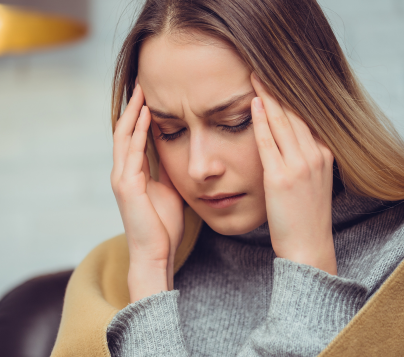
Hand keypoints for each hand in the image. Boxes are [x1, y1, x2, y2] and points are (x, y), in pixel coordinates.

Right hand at [110, 83, 184, 301]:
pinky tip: (147, 114)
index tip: (150, 96)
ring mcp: (122, 178)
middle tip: (142, 84)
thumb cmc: (163, 225)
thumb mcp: (169, 191)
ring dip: (133, 113)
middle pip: (124, 131)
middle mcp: (123, 172)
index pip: (133, 138)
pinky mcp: (126, 185)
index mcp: (133, 174)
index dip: (139, 116)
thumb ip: (167, 171)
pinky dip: (138, 131)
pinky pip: (132, 151)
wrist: (156, 252)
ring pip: (124, 136)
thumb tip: (178, 153)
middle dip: (133, 107)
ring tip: (142, 91)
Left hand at [250, 73, 336, 274]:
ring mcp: (300, 166)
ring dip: (269, 96)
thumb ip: (302, 158)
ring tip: (256, 75)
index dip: (289, 96)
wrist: (308, 246)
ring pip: (283, 122)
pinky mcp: (281, 177)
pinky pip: (269, 142)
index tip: (276, 78)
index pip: (304, 117)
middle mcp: (315, 155)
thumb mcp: (311, 182)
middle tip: (263, 66)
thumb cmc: (304, 217)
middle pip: (294, 113)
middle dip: (278, 88)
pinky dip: (261, 121)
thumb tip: (287, 141)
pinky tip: (255, 103)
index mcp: (323, 154)